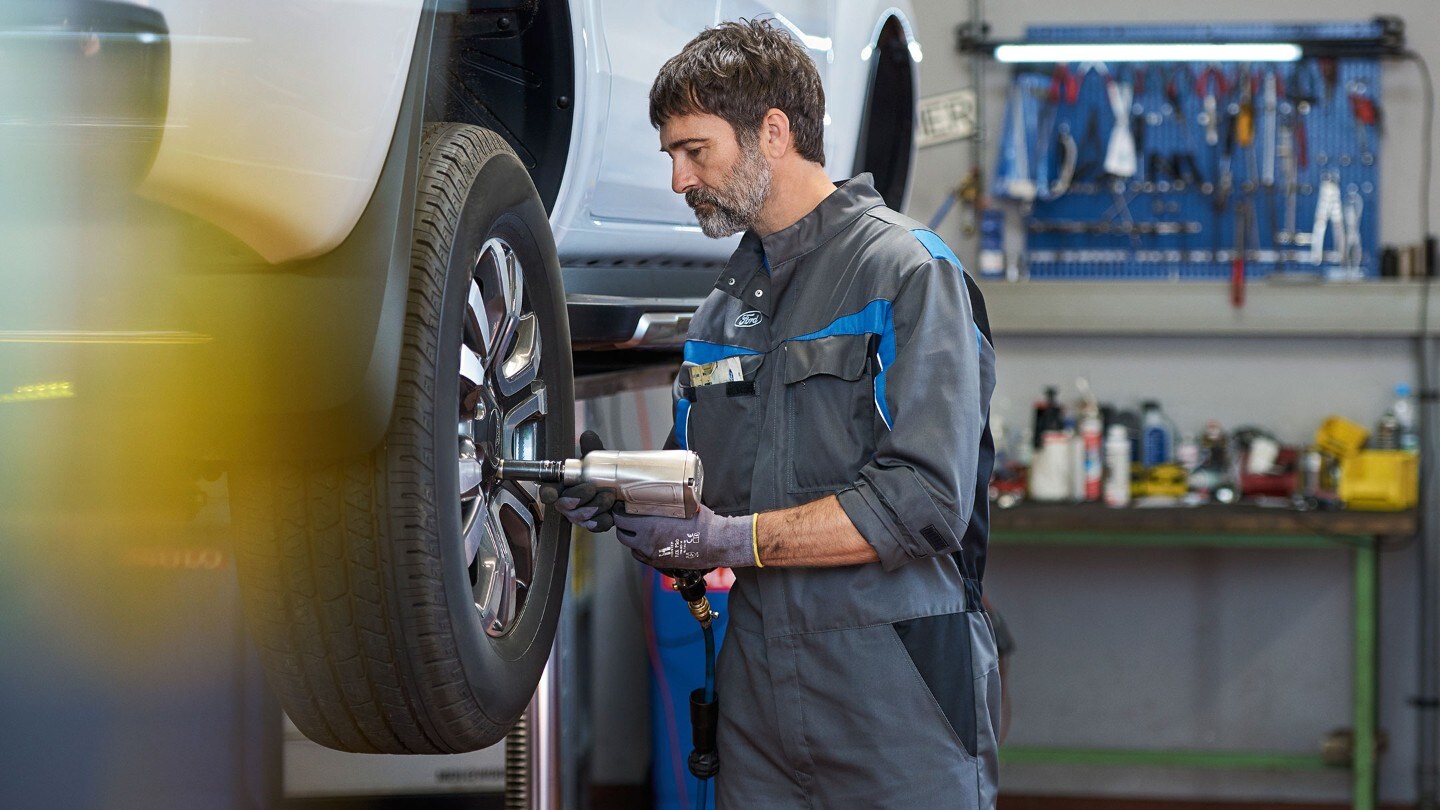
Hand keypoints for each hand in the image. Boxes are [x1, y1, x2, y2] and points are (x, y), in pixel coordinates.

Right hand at [540, 431, 616, 530]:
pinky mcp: (593, 525)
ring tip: (608, 497)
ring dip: (595, 507)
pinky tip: (611, 514)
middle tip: (593, 489)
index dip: (548, 493)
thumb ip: (591, 448)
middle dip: (579, 497)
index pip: (548, 491)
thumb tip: (587, 436)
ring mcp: (580, 516)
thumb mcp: (597, 461)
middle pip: (565, 504)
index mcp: (564, 487)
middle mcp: (568, 503)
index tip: (551, 493)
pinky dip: (603, 520)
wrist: (621, 492)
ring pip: (581, 516)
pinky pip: (595, 526)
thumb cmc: (601, 477)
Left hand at [612, 503, 756, 569]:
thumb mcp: (682, 506)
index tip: (620, 507)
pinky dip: (642, 549)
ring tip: (639, 530)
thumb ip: (666, 504)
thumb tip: (661, 494)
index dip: (618, 512)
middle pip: (622, 535)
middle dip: (623, 526)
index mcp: (649, 526)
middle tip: (627, 518)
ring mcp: (653, 556)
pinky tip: (651, 542)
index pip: (621, 520)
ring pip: (632, 548)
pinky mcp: (661, 564)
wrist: (717, 543)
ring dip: (632, 539)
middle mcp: (647, 543)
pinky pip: (644, 557)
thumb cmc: (702, 523)